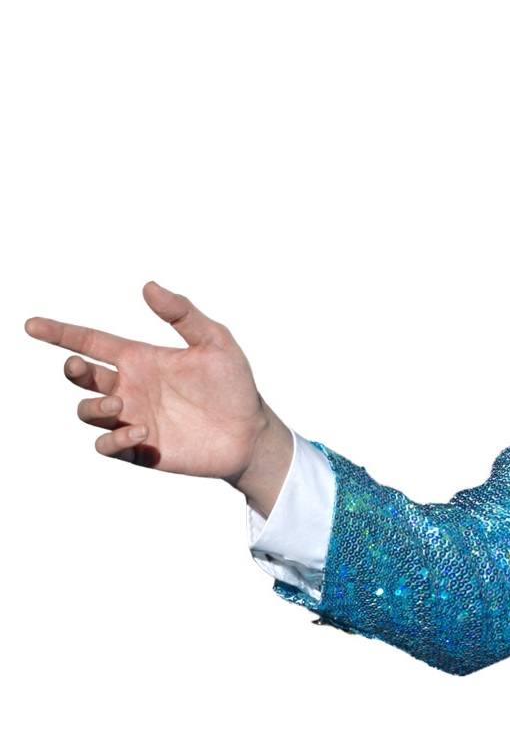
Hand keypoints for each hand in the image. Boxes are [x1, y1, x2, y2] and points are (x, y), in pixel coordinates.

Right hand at [23, 282, 293, 514]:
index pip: (90, 341)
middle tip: (79, 365)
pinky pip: (108, 446)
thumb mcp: (216, 343)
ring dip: (94, 407)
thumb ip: (183, 314)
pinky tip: (141, 432)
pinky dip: (114, 439)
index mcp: (140, 359)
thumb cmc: (234, 385)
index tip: (31, 325)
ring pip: (87, 412)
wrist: (252, 433)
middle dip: (72, 370)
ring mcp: (132, 418)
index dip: (60, 333)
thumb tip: (149, 286)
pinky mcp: (140, 449)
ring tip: (120, 405)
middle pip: (82, 377)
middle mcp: (130, 387)